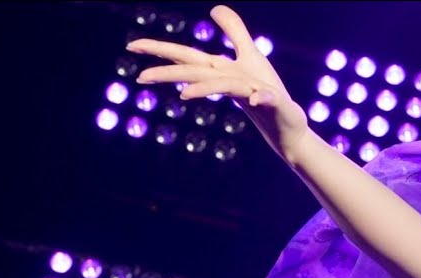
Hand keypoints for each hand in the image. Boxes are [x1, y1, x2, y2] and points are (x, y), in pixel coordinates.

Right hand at [127, 5, 310, 160]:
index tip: (131, 46)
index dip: (160, 49)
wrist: (288, 123)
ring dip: (206, 89)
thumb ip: (234, 31)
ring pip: (225, 87)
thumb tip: (214, 7)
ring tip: (184, 95)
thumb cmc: (266, 90)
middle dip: (169, 73)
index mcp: (220, 70)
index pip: (186, 57)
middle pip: (197, 73)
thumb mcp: (251, 54)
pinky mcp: (273, 104)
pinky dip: (261, 99)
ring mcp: (250, 94)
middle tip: (140, 77)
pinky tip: (256, 100)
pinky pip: (266, 99)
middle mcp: (230, 82)